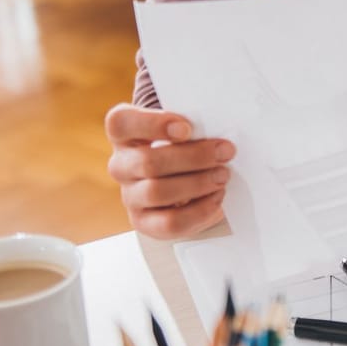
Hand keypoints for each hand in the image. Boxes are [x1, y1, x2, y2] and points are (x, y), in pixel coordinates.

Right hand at [105, 104, 233, 238]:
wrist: (185, 176)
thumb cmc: (185, 144)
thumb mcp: (186, 128)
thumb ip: (195, 126)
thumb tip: (218, 139)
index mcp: (124, 133)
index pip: (121, 123)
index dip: (152, 125)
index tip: (186, 128)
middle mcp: (121, 165)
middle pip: (147, 162)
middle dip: (193, 157)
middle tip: (225, 152)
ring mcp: (130, 196)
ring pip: (157, 192)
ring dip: (197, 183)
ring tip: (222, 176)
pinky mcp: (145, 222)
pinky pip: (170, 222)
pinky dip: (199, 210)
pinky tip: (217, 197)